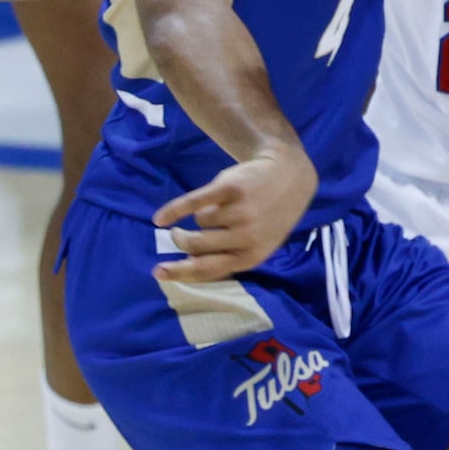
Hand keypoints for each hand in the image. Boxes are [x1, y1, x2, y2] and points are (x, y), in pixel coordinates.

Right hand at [152, 148, 314, 281]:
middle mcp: (246, 236)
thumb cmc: (269, 215)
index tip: (159, 272)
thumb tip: (188, 263)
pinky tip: (160, 218)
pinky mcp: (230, 188)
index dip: (181, 272)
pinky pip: (192, 203)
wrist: (289, 176)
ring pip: (199, 221)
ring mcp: (239, 212)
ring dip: (203, 216)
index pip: (209, 269)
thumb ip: (230, 255)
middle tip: (178, 236)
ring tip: (219, 208)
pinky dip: (174, 210)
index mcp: (252, 256)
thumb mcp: (260, 243)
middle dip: (181, 241)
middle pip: (195, 245)